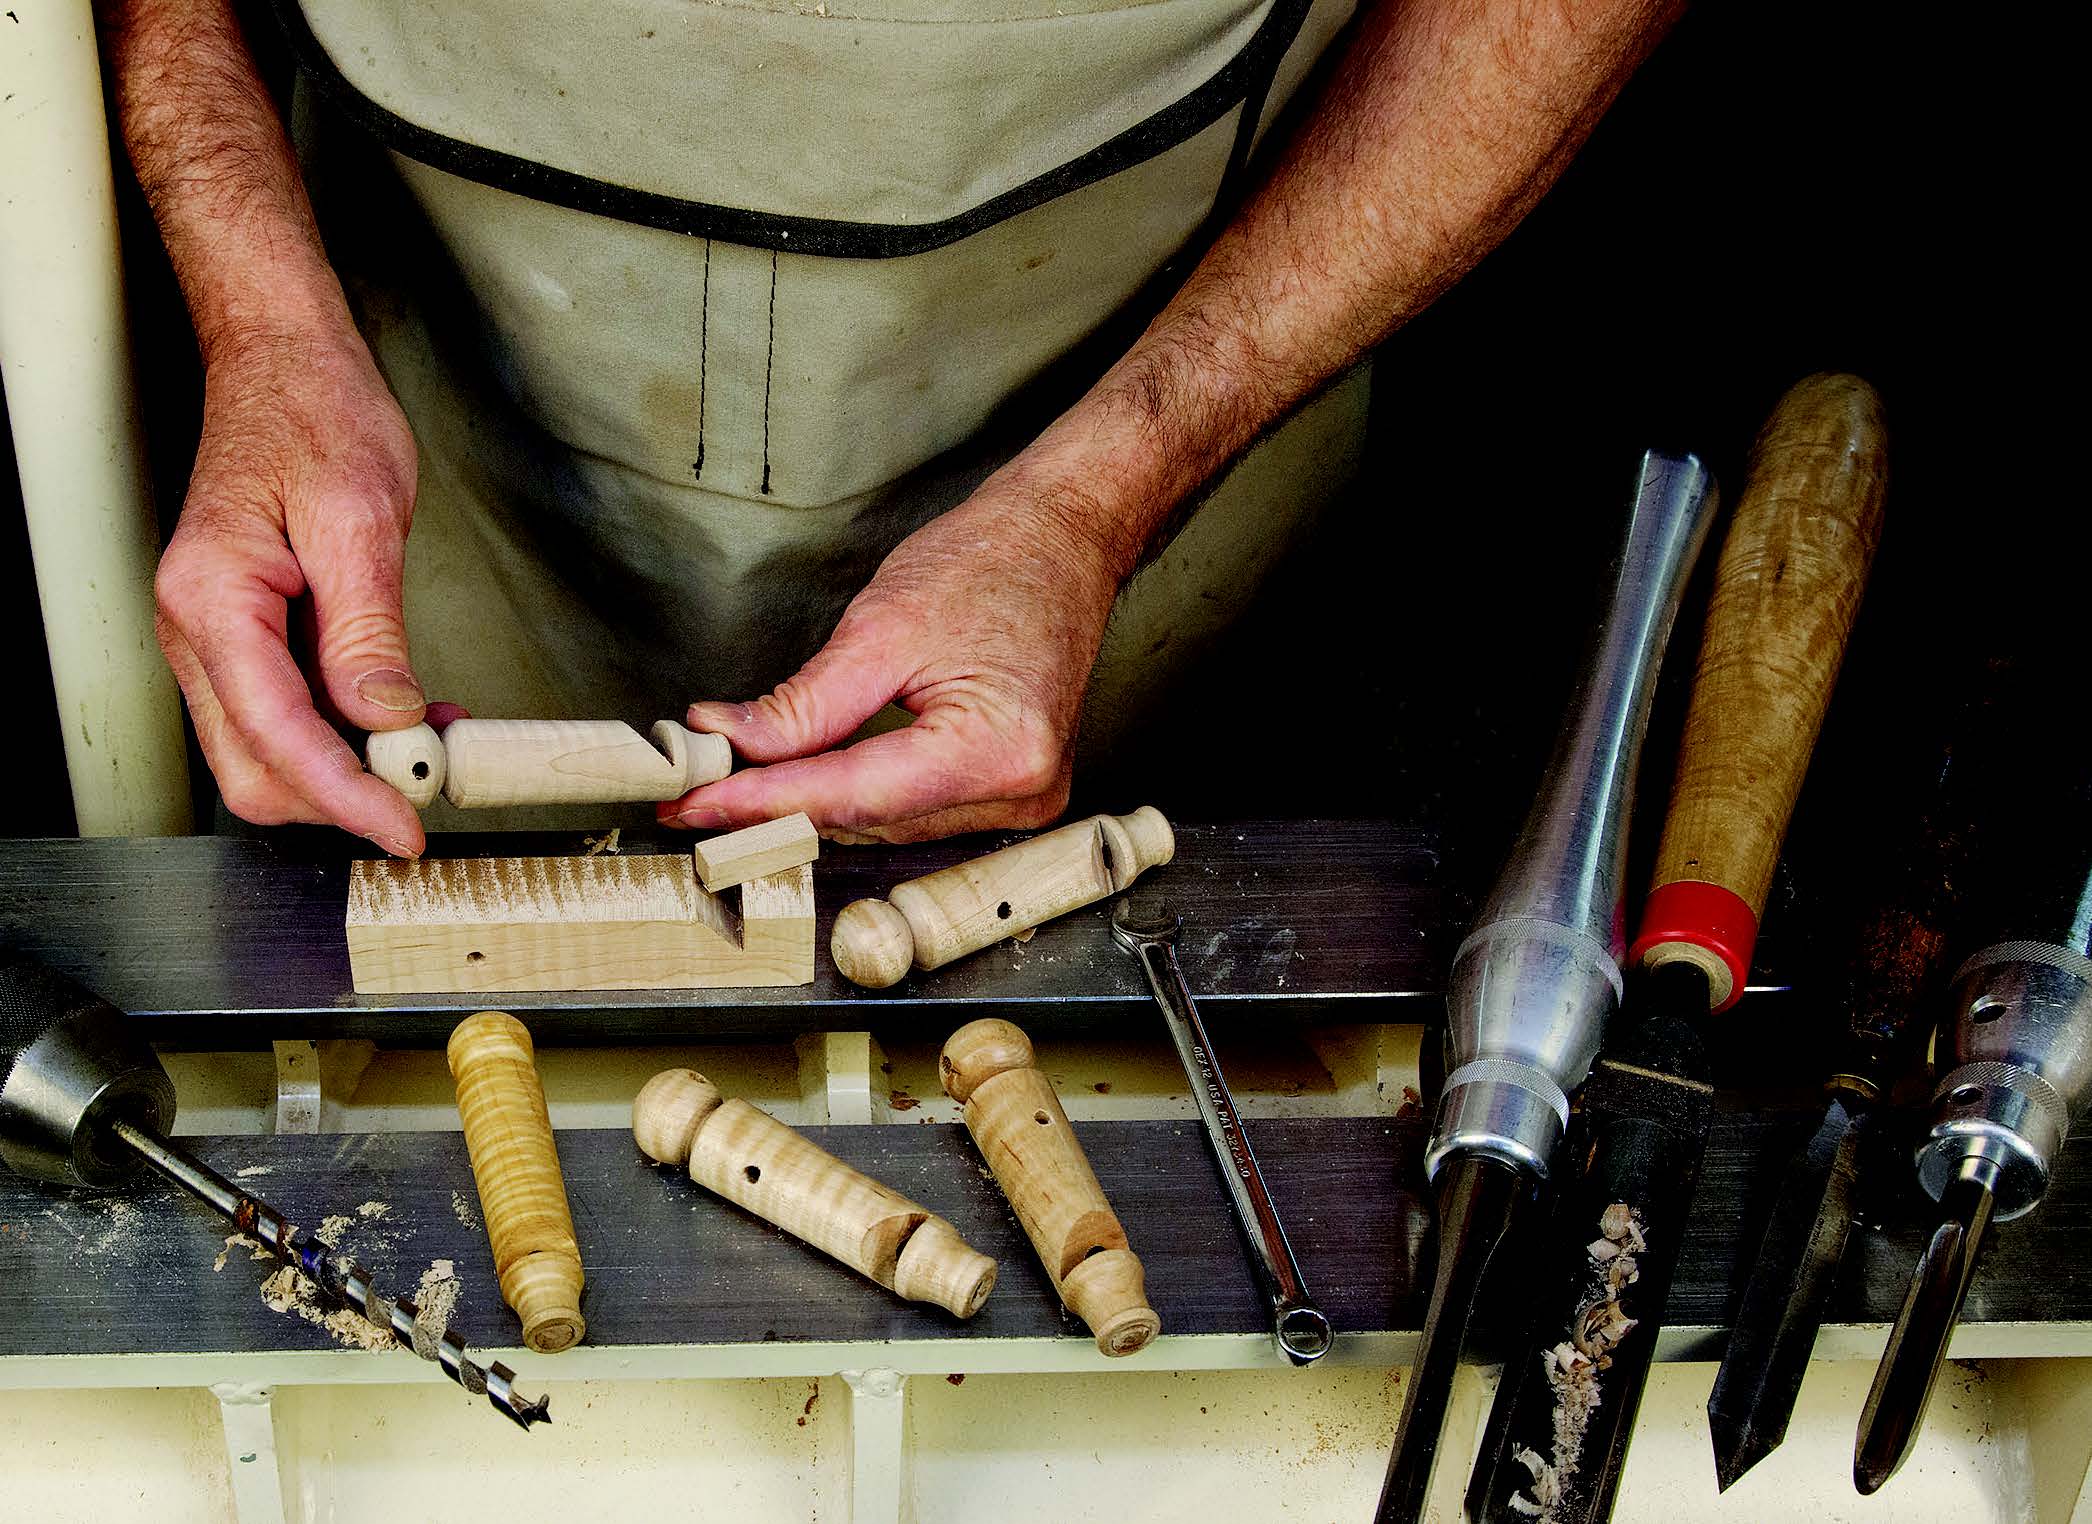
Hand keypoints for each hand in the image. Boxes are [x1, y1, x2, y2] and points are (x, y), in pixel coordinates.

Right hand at [152, 323, 428, 854]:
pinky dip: (346, 731)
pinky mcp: (248, 635)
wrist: (283, 363)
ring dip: (346, 768)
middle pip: (253, 767)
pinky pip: (288, 710)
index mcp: (213, 599)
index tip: (403, 828)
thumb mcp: (359, 519)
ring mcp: (216, 636)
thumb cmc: (315, 415)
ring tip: (431, 744)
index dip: (343, 795)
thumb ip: (366, 629)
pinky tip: (409, 716)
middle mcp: (197, 628)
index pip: (275, 735)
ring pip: (267, 750)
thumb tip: (383, 717)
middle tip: (425, 791)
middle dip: (336, 797)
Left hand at [662, 477, 1123, 841]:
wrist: (1060, 542)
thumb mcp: (880, 628)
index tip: (691, 803)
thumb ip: (802, 705)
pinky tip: (811, 781)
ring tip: (739, 786)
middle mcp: (1021, 792)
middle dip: (778, 804)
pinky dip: (859, 796)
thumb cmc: (990, 565)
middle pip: (869, 820)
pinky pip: (916, 813)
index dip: (761, 802)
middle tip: (692, 795)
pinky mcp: (1014, 795)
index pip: (853, 795)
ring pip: (886, 825)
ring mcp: (1025, 801)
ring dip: (816, 805)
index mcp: (998, 750)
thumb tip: (727, 744)